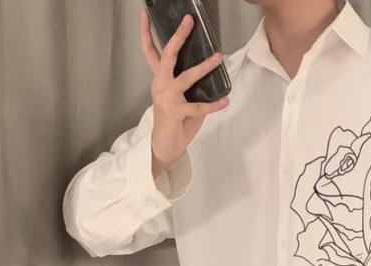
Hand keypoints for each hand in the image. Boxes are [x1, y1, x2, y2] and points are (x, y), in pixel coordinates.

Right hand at [140, 9, 229, 174]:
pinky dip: (213, 104)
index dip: (147, 32)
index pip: (150, 51)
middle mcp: (160, 85)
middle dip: (179, 37)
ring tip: (218, 58)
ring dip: (204, 67)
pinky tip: (225, 101)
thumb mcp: (182, 99)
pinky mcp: (176, 113)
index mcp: (159, 80)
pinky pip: (198, 107)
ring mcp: (167, 98)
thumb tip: (210, 72)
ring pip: (186, 77)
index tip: (146, 13)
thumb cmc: (175, 121)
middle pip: (167, 55)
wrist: (166, 146)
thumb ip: (190, 85)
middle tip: (189, 21)